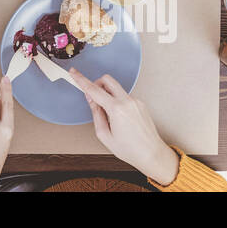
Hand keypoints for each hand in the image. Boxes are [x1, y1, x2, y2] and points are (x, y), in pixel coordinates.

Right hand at [70, 69, 178, 184]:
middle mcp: (128, 102)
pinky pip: (124, 96)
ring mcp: (136, 102)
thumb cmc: (130, 149)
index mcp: (117, 110)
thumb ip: (96, 114)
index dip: (81, 80)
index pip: (94, 90)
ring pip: (116, 88)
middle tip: (93, 97)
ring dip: (108, 95)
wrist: (152, 154)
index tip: (74, 73)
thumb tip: (92, 100)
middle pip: (107, 80)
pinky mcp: (140, 104)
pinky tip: (119, 117)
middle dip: (97, 84)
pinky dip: (117, 101)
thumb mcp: (105, 135)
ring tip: (109, 114)